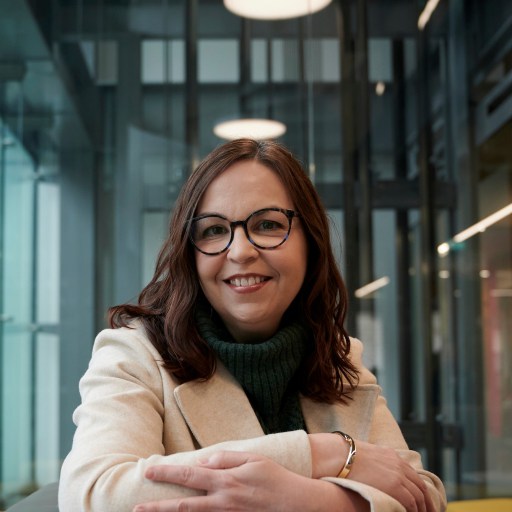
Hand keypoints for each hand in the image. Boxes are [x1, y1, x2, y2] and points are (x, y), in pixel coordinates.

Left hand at [133, 451, 363, 511]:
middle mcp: (222, 501)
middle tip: (137, 509)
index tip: (148, 471)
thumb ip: (226, 457)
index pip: (189, 475)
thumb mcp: (253, 458)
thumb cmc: (275, 478)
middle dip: (158, 507)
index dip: (167, 473)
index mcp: (225, 480)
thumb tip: (204, 461)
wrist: (297, 505)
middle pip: (183, 505)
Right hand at [309, 434, 434, 511]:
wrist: (338, 456)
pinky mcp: (394, 486)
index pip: (413, 476)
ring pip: (418, 496)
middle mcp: (398, 464)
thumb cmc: (345, 458)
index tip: (422, 502)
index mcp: (392, 456)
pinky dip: (414, 511)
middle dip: (427, 503)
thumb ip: (376, 466)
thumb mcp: (365, 458)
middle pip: (420, 487)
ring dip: (422, 510)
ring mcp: (397, 474)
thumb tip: (374, 476)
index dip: (420, 491)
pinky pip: (411, 502)